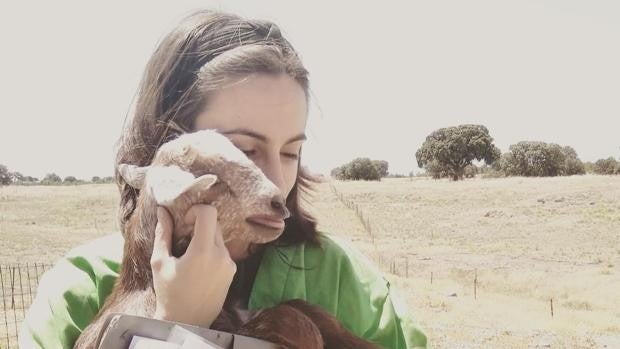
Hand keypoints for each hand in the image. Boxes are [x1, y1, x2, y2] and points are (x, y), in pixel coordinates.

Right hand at [151, 205, 235, 327]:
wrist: (186, 322)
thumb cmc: (169, 293)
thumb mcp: (160, 262)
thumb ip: (163, 233)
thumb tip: (162, 211)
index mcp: (203, 251)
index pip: (209, 213)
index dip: (196, 210)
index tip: (185, 222)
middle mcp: (221, 255)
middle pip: (215, 224)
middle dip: (199, 225)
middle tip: (184, 238)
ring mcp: (230, 264)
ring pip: (219, 238)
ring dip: (205, 238)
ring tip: (190, 255)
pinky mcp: (233, 272)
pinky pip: (223, 251)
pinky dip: (212, 251)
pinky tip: (199, 267)